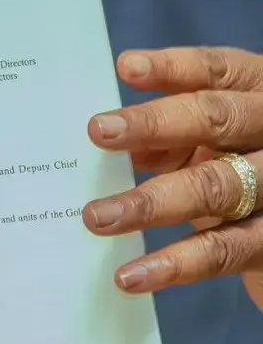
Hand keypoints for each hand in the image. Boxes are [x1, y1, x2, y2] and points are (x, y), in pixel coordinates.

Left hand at [82, 47, 262, 309]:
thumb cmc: (234, 177)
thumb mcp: (207, 147)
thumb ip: (167, 140)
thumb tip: (108, 145)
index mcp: (257, 96)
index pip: (217, 71)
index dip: (173, 68)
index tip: (125, 68)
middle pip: (219, 118)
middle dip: (154, 124)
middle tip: (97, 132)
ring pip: (216, 186)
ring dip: (149, 202)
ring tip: (97, 216)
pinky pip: (221, 251)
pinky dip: (173, 264)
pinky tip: (130, 275)